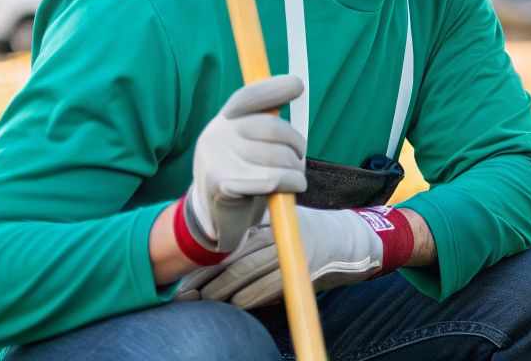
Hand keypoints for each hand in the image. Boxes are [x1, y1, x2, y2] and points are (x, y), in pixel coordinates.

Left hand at [177, 205, 414, 309]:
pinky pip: (262, 293)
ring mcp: (287, 257)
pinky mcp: (297, 276)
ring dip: (218, 296)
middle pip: (230, 264)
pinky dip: (243, 302)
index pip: (226, 245)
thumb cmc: (307, 233)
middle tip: (182, 297)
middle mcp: (275, 238)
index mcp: (266, 225)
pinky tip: (231, 307)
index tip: (183, 278)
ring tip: (199, 305)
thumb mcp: (280, 223)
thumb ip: (252, 232)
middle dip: (203, 283)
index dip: (202, 263)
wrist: (348, 241)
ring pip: (242, 280)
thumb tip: (212, 250)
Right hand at [184, 75, 306, 251]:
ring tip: (296, 178)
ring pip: (277, 156)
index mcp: (224, 120)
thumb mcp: (248, 145)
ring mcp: (217, 158)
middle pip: (272, 127)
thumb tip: (295, 90)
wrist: (215, 217)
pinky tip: (294, 187)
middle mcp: (216, 134)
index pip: (249, 96)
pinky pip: (272, 179)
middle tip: (299, 159)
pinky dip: (291, 183)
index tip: (297, 85)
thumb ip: (264, 125)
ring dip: (297, 170)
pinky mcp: (223, 183)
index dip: (274, 88)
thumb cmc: (243, 175)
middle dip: (296, 144)